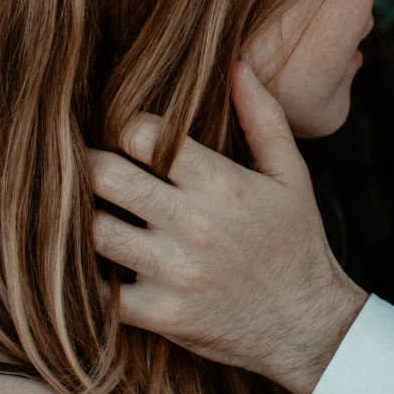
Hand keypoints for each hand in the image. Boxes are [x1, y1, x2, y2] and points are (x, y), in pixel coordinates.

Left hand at [88, 63, 367, 393]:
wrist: (310, 327)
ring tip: (89, 212)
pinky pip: (101, 294)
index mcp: (221, 184)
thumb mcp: (292, 177)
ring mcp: (174, 272)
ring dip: (82, 220)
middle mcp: (193, 224)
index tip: (127, 140)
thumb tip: (238, 66)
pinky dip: (88, 281)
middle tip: (90, 169)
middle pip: (104, 177)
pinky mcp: (162, 315)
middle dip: (89, 166)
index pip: (143, 135)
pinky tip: (92, 267)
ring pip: (94, 232)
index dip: (125, 130)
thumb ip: (264, 119)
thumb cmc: (298, 244)